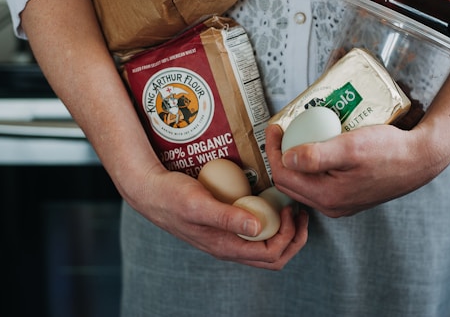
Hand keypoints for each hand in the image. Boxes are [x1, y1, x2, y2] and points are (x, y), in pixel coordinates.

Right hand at [127, 166, 308, 269]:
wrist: (150, 191)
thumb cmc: (171, 196)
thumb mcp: (199, 204)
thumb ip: (227, 217)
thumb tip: (257, 227)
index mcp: (225, 247)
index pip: (271, 254)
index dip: (289, 236)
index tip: (292, 209)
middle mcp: (229, 248)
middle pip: (273, 258)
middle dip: (294, 239)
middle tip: (299, 212)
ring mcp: (227, 239)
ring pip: (265, 248)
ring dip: (285, 232)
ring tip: (290, 209)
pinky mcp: (225, 227)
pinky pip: (254, 235)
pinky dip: (270, 223)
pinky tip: (270, 203)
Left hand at [265, 123, 447, 217]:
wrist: (420, 159)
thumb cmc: (390, 151)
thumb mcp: (351, 147)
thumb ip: (316, 155)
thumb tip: (286, 158)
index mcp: (328, 196)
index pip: (283, 176)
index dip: (273, 150)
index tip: (275, 128)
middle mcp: (331, 205)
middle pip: (290, 182)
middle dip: (280, 156)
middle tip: (283, 132)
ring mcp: (340, 203)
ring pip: (304, 183)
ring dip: (295, 161)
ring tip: (298, 137)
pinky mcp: (348, 196)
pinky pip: (319, 182)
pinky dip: (311, 166)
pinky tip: (318, 148)